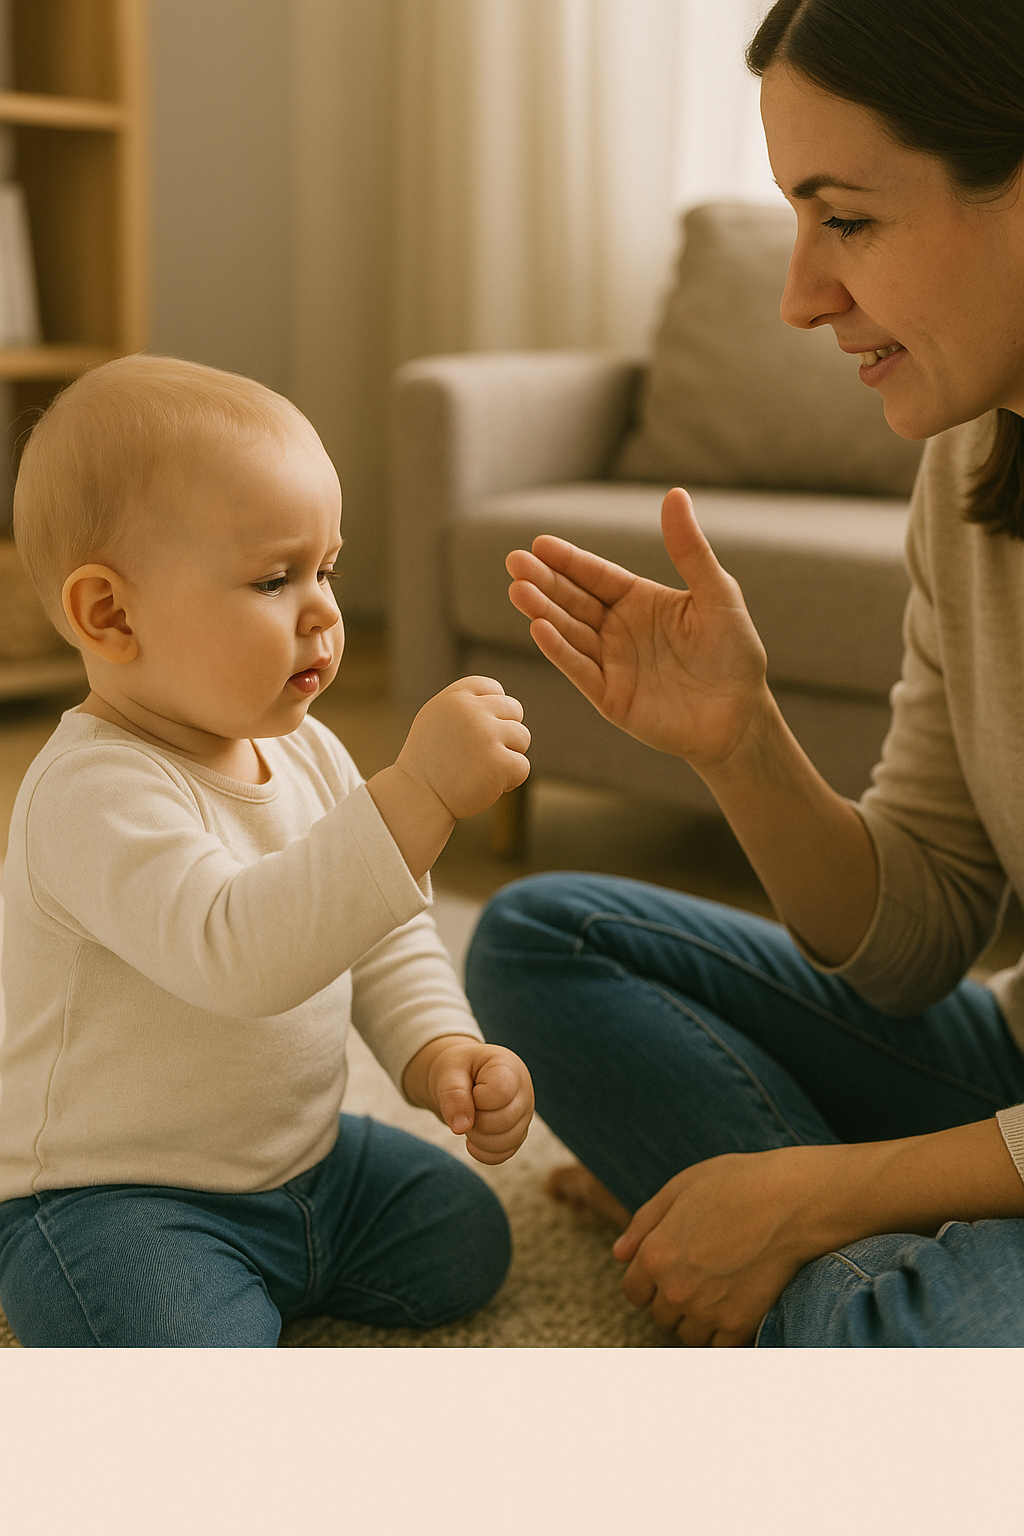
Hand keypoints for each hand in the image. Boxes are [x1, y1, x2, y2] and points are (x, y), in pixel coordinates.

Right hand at [397, 676, 530, 819]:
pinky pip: (522, 766)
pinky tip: (486, 784)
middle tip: (482, 753)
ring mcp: (486, 736)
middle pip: (514, 710)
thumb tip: (502, 698)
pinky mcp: (499, 763)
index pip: (493, 688)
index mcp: (455, 697)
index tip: (479, 731)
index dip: (493, 711)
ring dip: (509, 755)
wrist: (418, 797)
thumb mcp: (437, 718)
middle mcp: (471, 711)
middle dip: (505, 732)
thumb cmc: (428, 761)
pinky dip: (510, 780)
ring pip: (523, 737)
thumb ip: (465, 704)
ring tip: (482, 768)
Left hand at [402, 1036, 534, 1164]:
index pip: (501, 1092)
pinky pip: (503, 1155)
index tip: (469, 1089)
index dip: (478, 1099)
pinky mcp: (517, 1134)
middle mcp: (523, 1091)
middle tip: (465, 1107)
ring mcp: (523, 1115)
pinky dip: (482, 1152)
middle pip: (504, 1121)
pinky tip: (471, 1138)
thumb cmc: (457, 1069)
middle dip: (475, 1121)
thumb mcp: (448, 1073)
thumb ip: (453, 1095)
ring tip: (469, 1120)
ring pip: (506, 1143)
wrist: (461, 1077)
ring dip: (478, 1138)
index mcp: (508, 1067)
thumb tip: (460, 1128)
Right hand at [506, 488, 767, 772]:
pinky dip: (559, 650)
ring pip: (569, 632)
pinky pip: (580, 670)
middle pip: (573, 600)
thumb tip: (675, 494)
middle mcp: (618, 630)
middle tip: (515, 562)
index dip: (568, 560)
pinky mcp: (610, 697)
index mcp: (639, 601)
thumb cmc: (734, 654)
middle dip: (544, 581)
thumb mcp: (717, 594)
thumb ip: (690, 550)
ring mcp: (611, 664)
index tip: (539, 543)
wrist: (740, 717)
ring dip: (543, 611)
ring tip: (519, 590)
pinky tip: (540, 629)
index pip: (596, 576)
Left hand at [612, 1147, 837, 1346]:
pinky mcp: (741, 1324)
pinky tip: (733, 1306)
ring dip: (695, 1318)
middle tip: (698, 1272)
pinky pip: (719, 1345)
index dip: (646, 1278)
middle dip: (671, 1297)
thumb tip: (619, 1254)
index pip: (633, 1290)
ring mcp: (708, 1311)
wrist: (791, 1201)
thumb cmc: (735, 1184)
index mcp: (655, 1256)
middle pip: (660, 1314)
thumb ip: (644, 1224)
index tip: (668, 1266)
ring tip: (716, 1289)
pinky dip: (722, 1331)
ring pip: (687, 1334)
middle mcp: (675, 1290)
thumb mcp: (679, 1188)